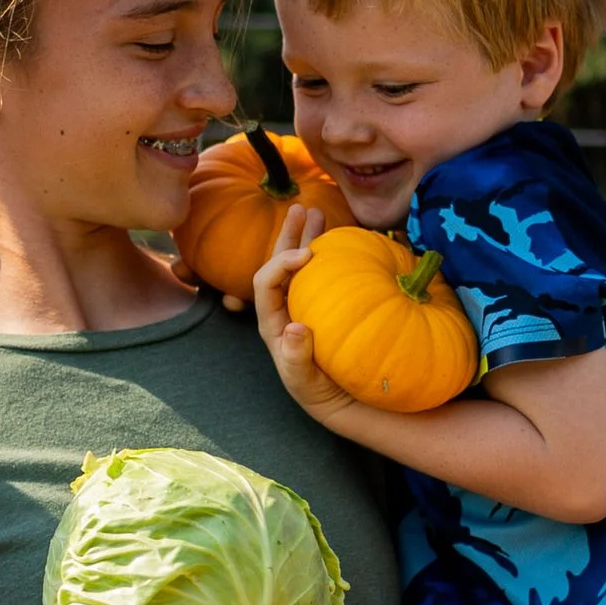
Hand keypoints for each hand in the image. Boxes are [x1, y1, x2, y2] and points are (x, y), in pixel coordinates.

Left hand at [249, 200, 374, 435]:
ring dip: (308, 237)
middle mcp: (284, 306)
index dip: (280, 263)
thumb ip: (297, 359)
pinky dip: (329, 254)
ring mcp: (304, 302)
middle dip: (289, 236)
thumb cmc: (317, 390)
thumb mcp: (305, 381)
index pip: (265, 283)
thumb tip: (296, 329)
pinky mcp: (323, 303)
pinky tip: (340, 239)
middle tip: (302, 208)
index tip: (308, 255)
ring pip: (300, 264)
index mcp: (272, 321)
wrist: (337, 397)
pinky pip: (322, 274)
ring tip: (318, 212)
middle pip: (279, 263)